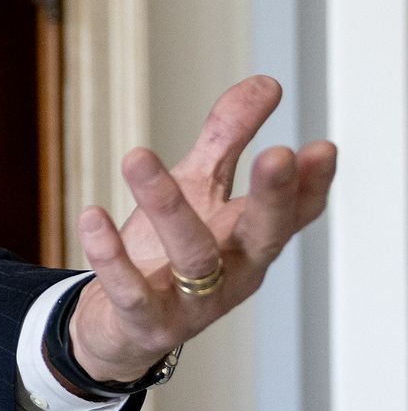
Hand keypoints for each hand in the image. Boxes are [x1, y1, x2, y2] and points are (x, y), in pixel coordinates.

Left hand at [67, 75, 336, 383]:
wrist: (120, 326)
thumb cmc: (168, 252)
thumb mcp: (198, 188)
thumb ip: (228, 138)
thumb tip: (266, 84)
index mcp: (249, 240)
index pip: (292, 214)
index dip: (310, 185)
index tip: (320, 149)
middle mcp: (232, 272)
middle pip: (261, 235)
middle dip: (272, 196)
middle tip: (278, 153)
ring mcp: (192, 301)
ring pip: (192, 255)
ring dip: (166, 204)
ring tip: (136, 155)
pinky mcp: (146, 320)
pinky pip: (131, 290)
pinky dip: (111, 255)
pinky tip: (91, 216)